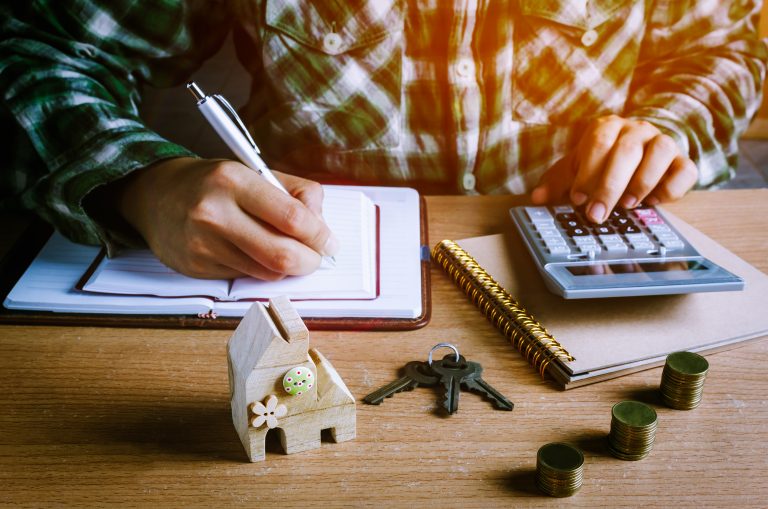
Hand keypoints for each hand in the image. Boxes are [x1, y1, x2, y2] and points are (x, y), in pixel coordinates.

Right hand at [110, 157, 338, 279]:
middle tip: (316, 257)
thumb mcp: (256, 171)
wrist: (156, 195)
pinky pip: (247, 278)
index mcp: (234, 180)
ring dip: (287, 268)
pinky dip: (261, 270)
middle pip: (283, 254)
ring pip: (268, 272)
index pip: (293, 217)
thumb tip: (324, 230)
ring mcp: (203, 244)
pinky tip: (254, 253)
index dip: (320, 235)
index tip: (329, 241)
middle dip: (310, 261)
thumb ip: (297, 194)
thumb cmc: (215, 183)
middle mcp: (215, 212)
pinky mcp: (197, 267)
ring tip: (286, 251)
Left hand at [531, 115, 697, 222]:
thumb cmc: (601, 163)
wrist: (638, 155)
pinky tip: (653, 203)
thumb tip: (538, 197)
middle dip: (610, 186)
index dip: (588, 171)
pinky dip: (671, 188)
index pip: (599, 142)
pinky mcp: (683, 161)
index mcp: (608, 127)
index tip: (577, 199)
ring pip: (660, 153)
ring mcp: (663, 142)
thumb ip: (559, 180)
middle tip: (596, 215)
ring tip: (627, 206)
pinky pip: (685, 171)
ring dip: (642, 182)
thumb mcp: (576, 169)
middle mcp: (638, 129)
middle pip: (627, 151)